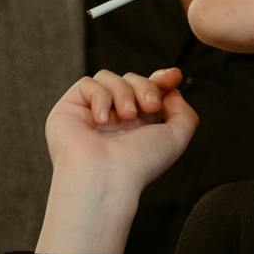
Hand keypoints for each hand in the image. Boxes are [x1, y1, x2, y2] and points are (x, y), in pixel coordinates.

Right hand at [37, 68, 198, 253]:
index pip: (147, 91)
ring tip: (126, 116)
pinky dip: (100, 97)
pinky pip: (87, 83)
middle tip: (150, 106)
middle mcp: (114, 119)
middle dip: (145, 87)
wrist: (106, 176)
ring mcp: (91, 112)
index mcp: (138, 126)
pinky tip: (101, 120)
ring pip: (109, 77)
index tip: (173, 77)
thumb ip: (184, 112)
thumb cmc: (139, 163)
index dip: (160, 80)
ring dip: (124, 92)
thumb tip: (171, 91)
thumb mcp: (176, 138)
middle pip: (131, 79)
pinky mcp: (70, 108)